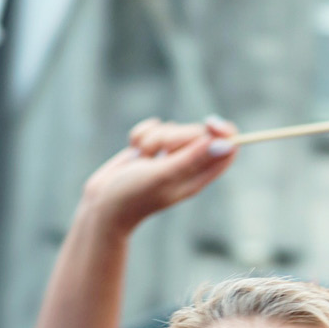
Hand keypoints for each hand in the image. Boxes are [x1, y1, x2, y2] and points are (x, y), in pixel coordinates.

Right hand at [77, 115, 238, 234]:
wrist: (101, 204)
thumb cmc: (134, 195)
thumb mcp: (164, 175)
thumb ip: (193, 158)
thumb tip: (226, 144)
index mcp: (198, 177)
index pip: (227, 149)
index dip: (223, 132)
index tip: (209, 123)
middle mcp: (187, 166)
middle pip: (198, 133)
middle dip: (175, 136)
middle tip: (161, 153)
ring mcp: (169, 156)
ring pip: (172, 128)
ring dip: (154, 138)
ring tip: (143, 158)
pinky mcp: (151, 149)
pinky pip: (153, 126)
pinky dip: (141, 134)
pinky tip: (134, 150)